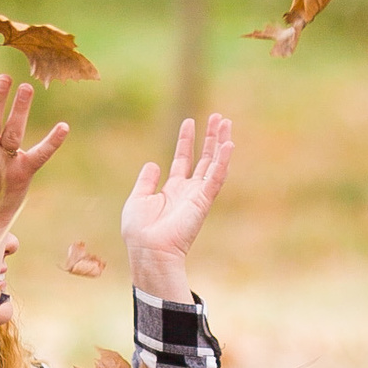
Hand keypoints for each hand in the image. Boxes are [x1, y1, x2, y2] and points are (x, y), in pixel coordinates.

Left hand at [121, 113, 230, 301]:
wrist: (148, 249)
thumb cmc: (139, 230)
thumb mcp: (138, 198)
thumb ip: (146, 180)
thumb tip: (153, 163)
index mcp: (172, 190)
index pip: (183, 159)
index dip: (186, 140)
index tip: (190, 121)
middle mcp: (188, 191)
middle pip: (204, 158)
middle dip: (211, 138)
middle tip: (219, 118)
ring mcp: (197, 195)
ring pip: (213, 164)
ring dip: (220, 144)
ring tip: (225, 124)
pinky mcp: (203, 201)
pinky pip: (216, 178)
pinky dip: (223, 161)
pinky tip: (229, 145)